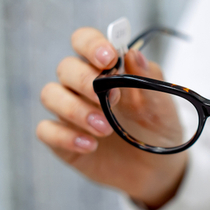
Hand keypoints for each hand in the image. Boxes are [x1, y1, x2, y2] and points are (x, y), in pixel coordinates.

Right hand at [36, 28, 186, 208]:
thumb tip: (134, 54)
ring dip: (75, 109)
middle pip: (66, 68)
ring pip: (50, 95)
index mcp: (107, 69)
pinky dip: (65, 136)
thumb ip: (149, 79)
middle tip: (111, 100)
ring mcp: (70, 112)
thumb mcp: (163, 105)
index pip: (85, 41)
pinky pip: (46, 130)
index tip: (108, 59)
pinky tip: (90, 145)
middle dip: (84, 80)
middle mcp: (83, 86)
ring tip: (105, 129)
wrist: (158, 169)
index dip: (91, 44)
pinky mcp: (63, 139)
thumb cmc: (159, 128)